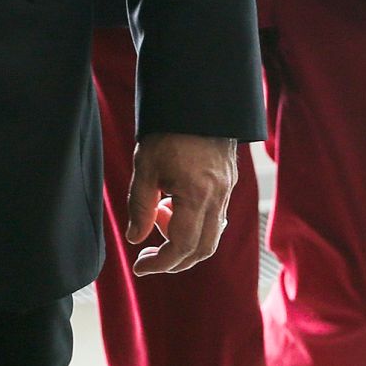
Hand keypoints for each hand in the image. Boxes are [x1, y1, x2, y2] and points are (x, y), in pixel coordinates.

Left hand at [124, 132, 237, 275]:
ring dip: (186, 241)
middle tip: (148, 257)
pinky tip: (175, 206)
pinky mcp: (229, 183)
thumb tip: (136, 238)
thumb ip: (140, 205)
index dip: (161, 263)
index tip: (140, 267)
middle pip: (203, 249)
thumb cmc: (168, 129)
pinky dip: (196, 224)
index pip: (183, 246)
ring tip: (160, 217)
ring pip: (212, 235)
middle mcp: (219, 197)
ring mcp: (228, 190)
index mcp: (198, 195)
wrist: (198, 99)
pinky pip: (217, 217)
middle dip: (174, 260)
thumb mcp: (146, 165)